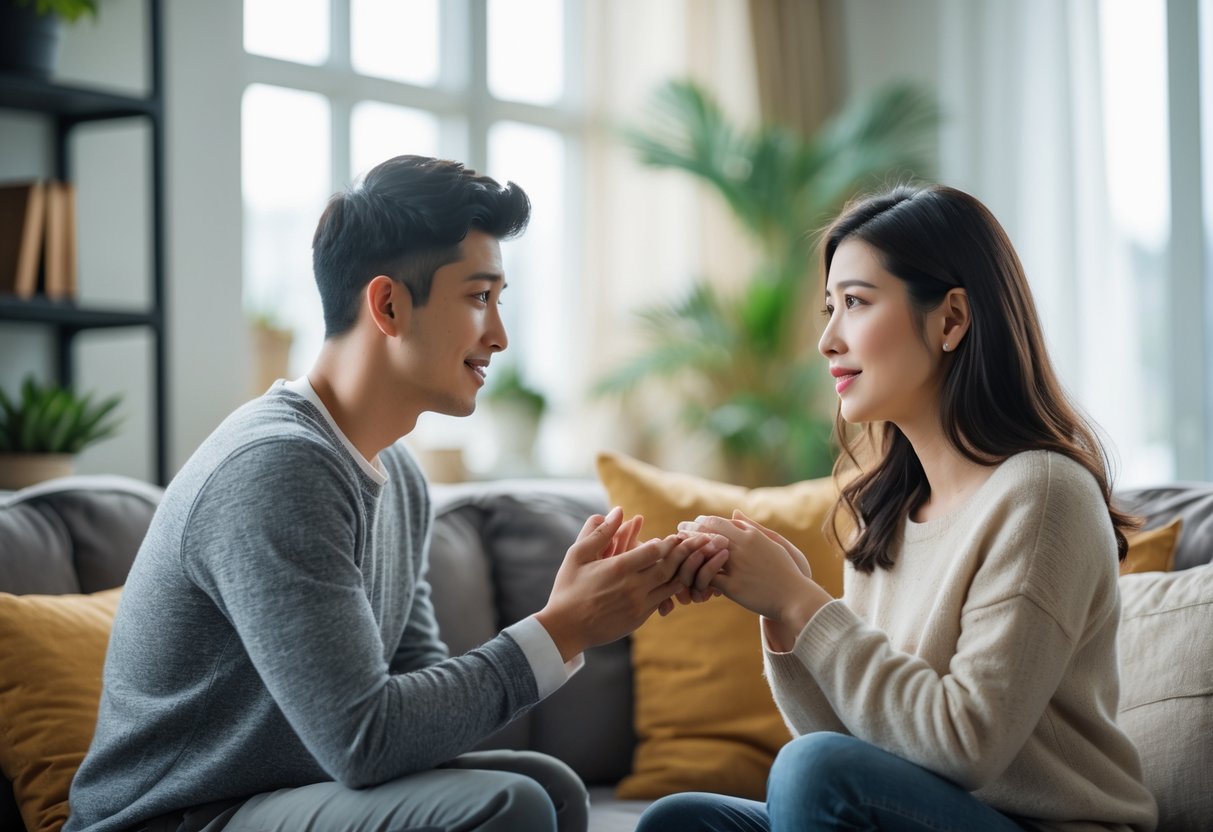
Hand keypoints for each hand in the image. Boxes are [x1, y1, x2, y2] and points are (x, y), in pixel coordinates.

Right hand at [535, 508, 727, 660]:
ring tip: (706, 560)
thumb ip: (600, 532)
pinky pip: (665, 600)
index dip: (670, 541)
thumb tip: (618, 511)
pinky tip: (689, 580)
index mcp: (618, 569)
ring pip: (672, 586)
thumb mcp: (578, 555)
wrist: (565, 628)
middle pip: (670, 567)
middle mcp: (633, 587)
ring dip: (690, 572)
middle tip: (707, 542)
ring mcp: (639, 605)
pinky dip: (678, 589)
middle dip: (689, 553)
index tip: (682, 533)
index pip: (654, 551)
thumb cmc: (568, 587)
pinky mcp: (640, 618)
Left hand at [677, 510, 828, 637]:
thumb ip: (750, 527)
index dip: (700, 522)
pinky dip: (696, 577)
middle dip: (688, 532)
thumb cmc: (785, 570)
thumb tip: (734, 513)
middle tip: (677, 533)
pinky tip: (689, 576)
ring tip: (679, 553)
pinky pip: (707, 579)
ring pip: (703, 555)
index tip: (690, 523)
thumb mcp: (771, 543)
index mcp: (750, 535)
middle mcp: (741, 548)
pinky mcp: (733, 588)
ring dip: (688, 552)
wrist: (795, 596)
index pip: (717, 522)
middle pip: (705, 535)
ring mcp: (736, 567)